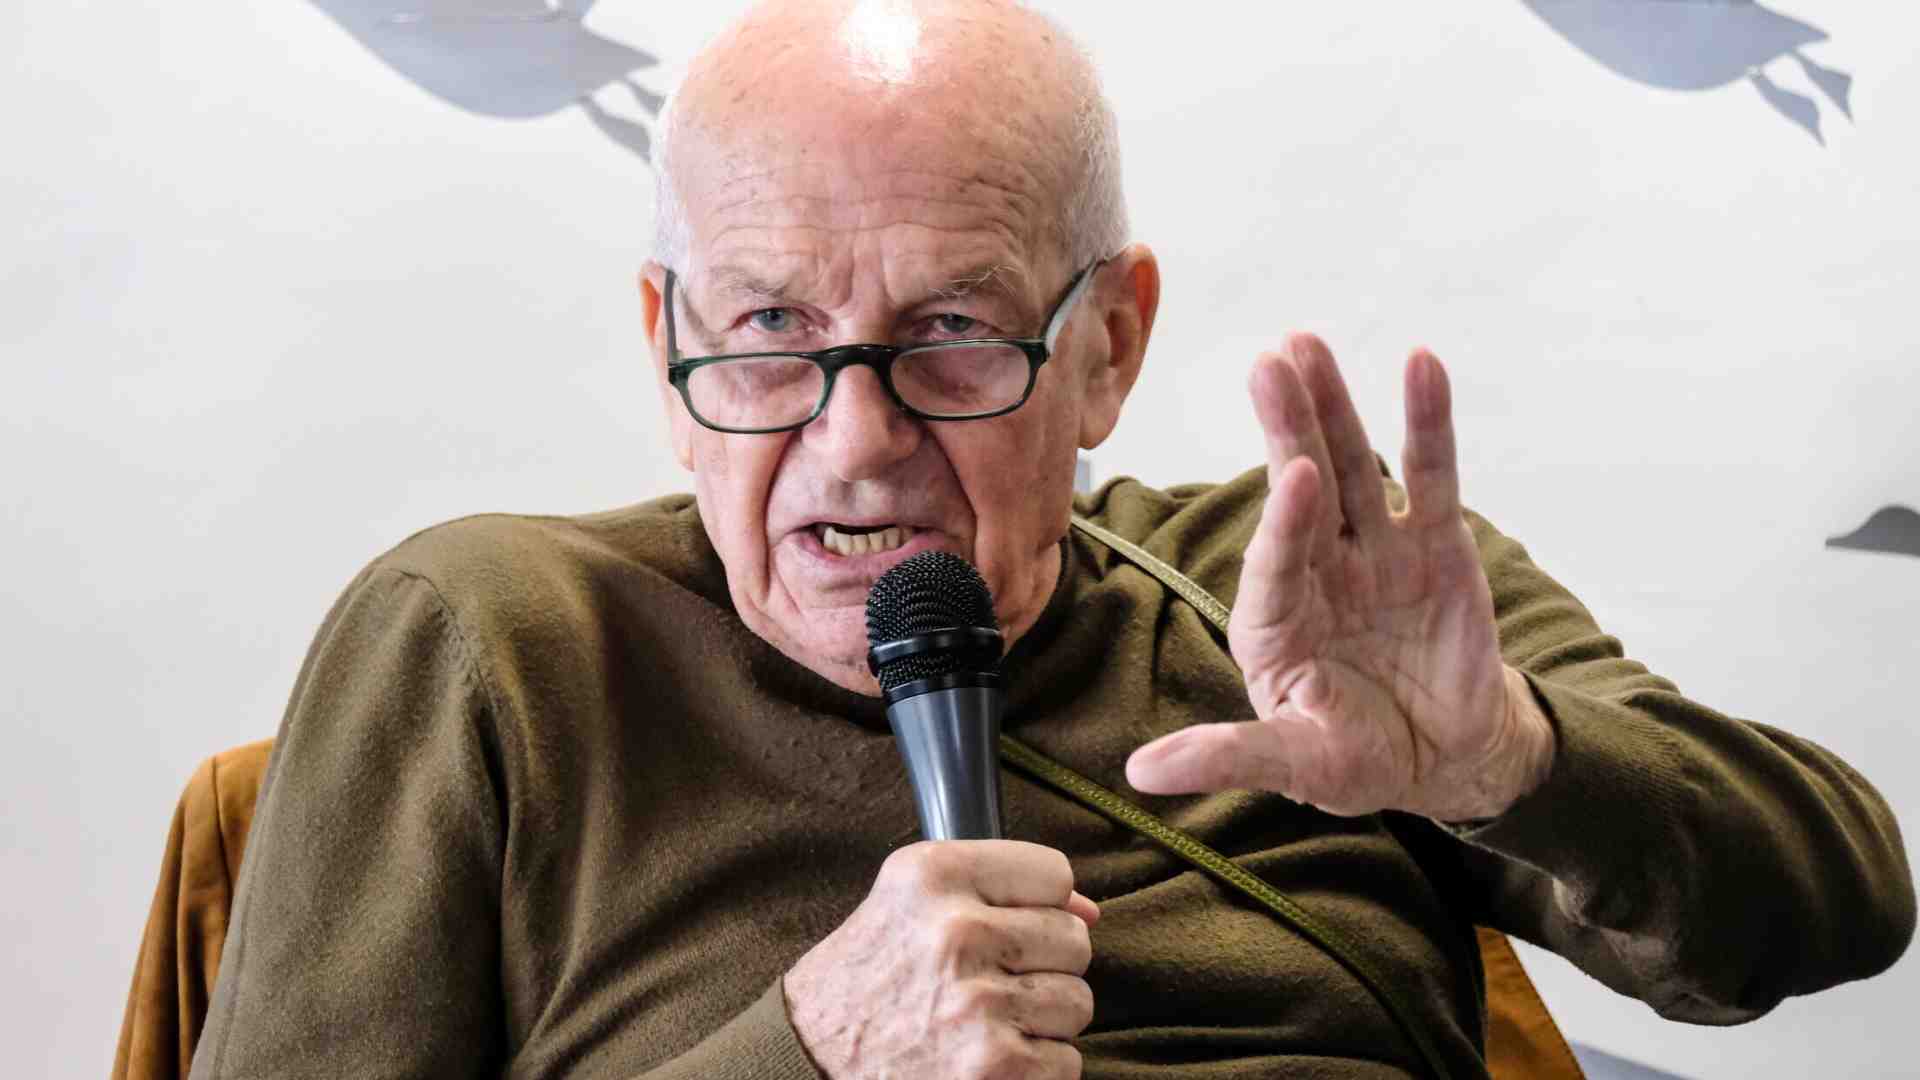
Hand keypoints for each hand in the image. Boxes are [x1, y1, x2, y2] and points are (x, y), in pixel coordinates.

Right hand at [784, 840, 1100, 1078]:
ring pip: (1078, 1002)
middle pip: (1074, 939)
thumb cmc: (867, 976)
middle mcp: (957, 931)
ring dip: (1042, 1019)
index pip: (1055, 873)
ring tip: (986, 1020)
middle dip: (1044, 964)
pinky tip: (987, 1057)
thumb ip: (998, 889)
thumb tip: (1089, 910)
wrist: (807, 1057)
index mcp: (935, 874)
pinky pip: (1066, 1060)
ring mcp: (977, 1004)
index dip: (1040, 904)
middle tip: (992, 980)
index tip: (1009, 925)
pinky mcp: (993, 1067)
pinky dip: (1036, 1068)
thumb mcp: (911, 901)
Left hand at [1126, 334, 1553, 821]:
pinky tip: (1420, 363)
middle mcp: (1317, 570)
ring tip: (1308, 343)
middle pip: (1301, 490)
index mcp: (1273, 618)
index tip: (1298, 474)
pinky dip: (1426, 422)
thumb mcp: (1294, 763)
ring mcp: (1375, 550)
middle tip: (1271, 359)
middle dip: (1286, 428)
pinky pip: (1430, 476)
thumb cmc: (1357, 758)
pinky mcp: (1434, 544)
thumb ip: (1227, 756)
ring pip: (1353, 465)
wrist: (1446, 758)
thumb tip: (1140, 775)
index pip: (1277, 561)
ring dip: (1333, 406)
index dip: (1288, 520)